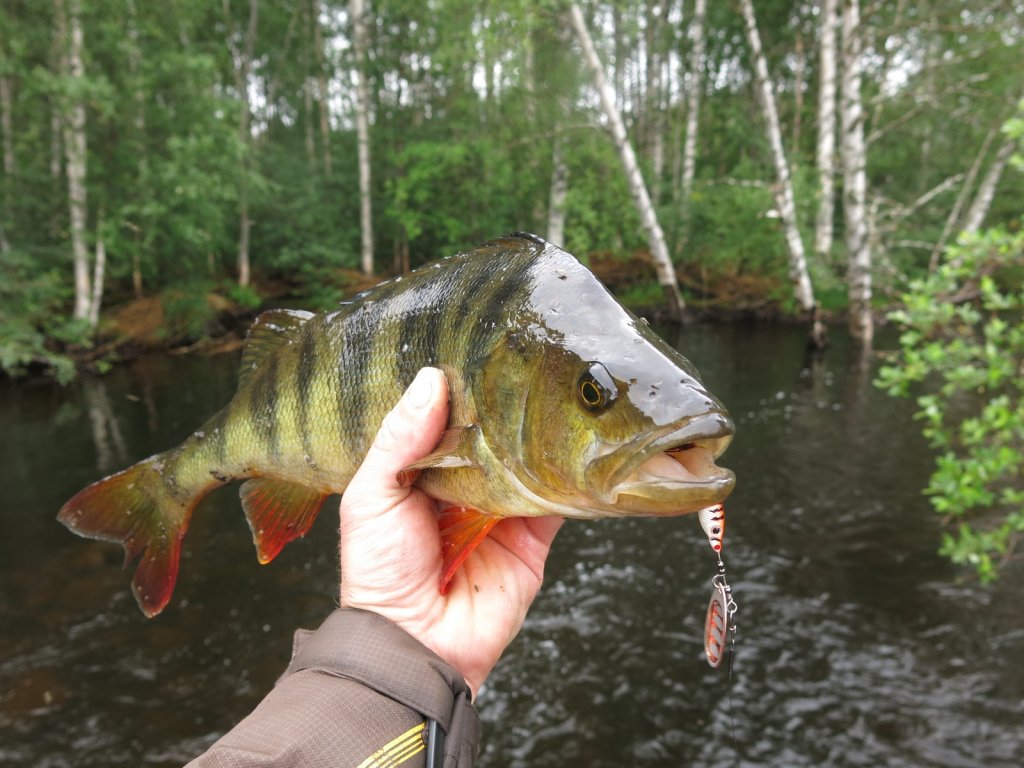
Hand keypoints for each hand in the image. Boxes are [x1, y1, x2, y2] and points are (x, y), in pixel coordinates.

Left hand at [338, 367, 562, 696]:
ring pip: (528, 461)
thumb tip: (433, 379)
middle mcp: (465, 488)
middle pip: (493, 438)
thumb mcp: (373, 495)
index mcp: (423, 474)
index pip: (447, 421)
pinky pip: (557, 500)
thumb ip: (400, 438)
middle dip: (505, 408)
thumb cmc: (379, 572)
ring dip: (539, 436)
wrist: (415, 644)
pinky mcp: (533, 538)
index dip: (459, 391)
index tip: (477, 347)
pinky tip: (573, 446)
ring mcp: (502, 511)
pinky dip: (566, 477)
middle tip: (525, 360)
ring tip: (553, 393)